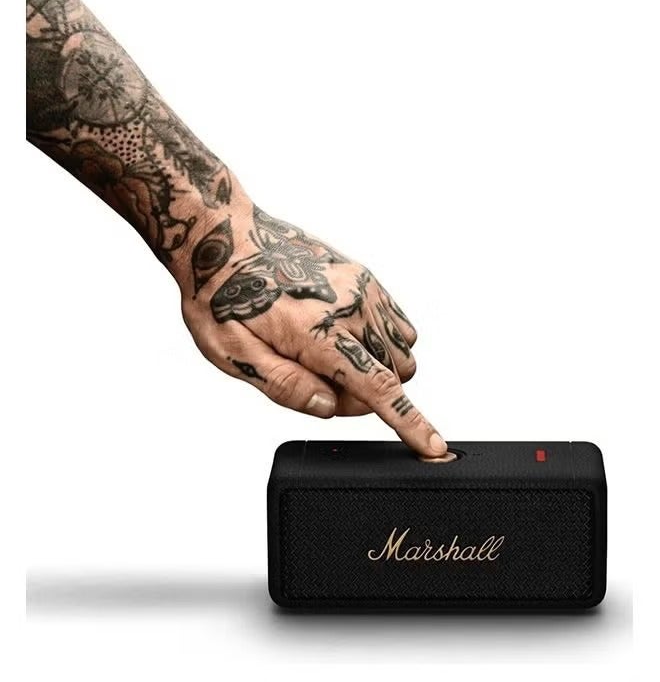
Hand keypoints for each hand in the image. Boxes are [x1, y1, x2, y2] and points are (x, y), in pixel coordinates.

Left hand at [179, 200, 451, 460]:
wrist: (223, 235)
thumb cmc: (221, 291)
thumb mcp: (232, 353)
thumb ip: (285, 386)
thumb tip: (327, 406)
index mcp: (318, 330)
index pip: (378, 387)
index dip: (409, 423)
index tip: (432, 445)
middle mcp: (350, 306)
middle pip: (393, 374)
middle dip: (364, 393)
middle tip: (315, 380)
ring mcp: (362, 288)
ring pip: (401, 350)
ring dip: (377, 367)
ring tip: (326, 355)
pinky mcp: (365, 278)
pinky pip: (397, 323)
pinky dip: (382, 341)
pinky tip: (343, 337)